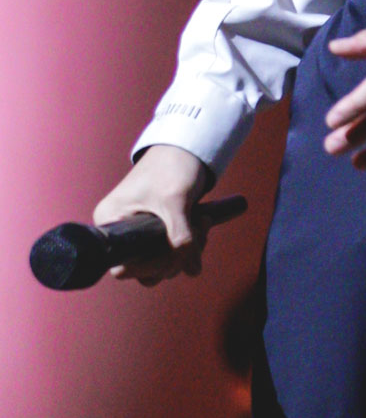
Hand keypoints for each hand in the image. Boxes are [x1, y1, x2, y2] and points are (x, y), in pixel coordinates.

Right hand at [93, 144, 213, 284]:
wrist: (185, 146)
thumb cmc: (171, 166)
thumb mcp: (175, 202)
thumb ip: (181, 237)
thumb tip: (192, 270)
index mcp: (109, 221)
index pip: (124, 266)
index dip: (152, 267)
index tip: (176, 255)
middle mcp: (119, 229)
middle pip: (145, 268)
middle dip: (176, 257)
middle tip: (199, 232)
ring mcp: (137, 232)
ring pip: (162, 261)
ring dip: (188, 249)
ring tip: (203, 222)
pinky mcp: (155, 230)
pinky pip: (171, 251)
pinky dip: (190, 244)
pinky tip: (203, 224)